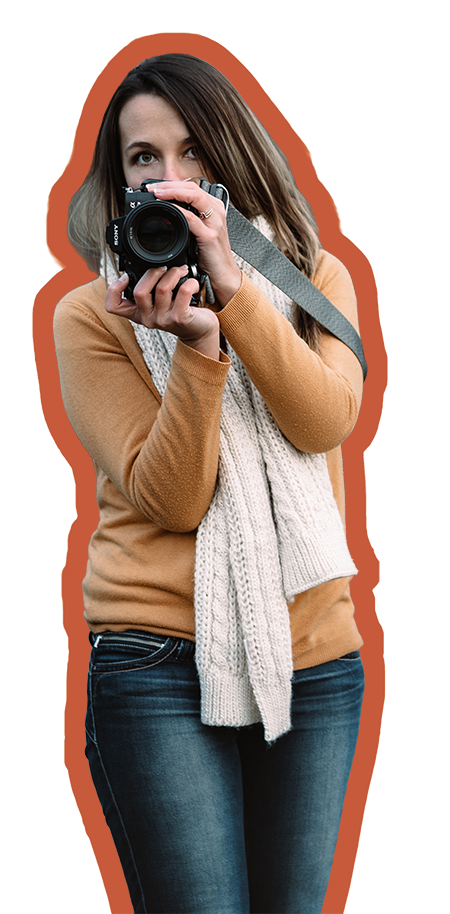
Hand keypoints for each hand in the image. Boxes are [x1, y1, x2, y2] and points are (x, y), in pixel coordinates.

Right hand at [105, 265, 220, 359]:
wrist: (199, 330)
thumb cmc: (180, 312)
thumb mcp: (158, 303)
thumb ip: (148, 289)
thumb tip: (144, 265)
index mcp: (138, 312)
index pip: (113, 306)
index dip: (114, 289)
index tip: (126, 276)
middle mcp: (147, 318)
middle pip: (139, 291)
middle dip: (152, 272)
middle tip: (164, 268)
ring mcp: (163, 320)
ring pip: (162, 288)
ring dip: (173, 273)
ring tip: (181, 271)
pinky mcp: (179, 318)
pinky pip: (183, 291)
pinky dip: (190, 282)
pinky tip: (193, 283)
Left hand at [150, 181, 241, 307]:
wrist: (223, 274)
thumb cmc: (210, 255)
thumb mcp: (199, 232)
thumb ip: (189, 220)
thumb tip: (169, 210)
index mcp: (213, 208)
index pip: (192, 187)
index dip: (172, 184)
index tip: (155, 187)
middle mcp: (216, 212)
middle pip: (192, 187)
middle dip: (170, 185)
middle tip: (152, 189)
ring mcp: (215, 223)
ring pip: (194, 197)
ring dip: (173, 193)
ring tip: (157, 194)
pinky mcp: (210, 237)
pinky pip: (192, 219)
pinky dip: (179, 211)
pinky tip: (168, 210)